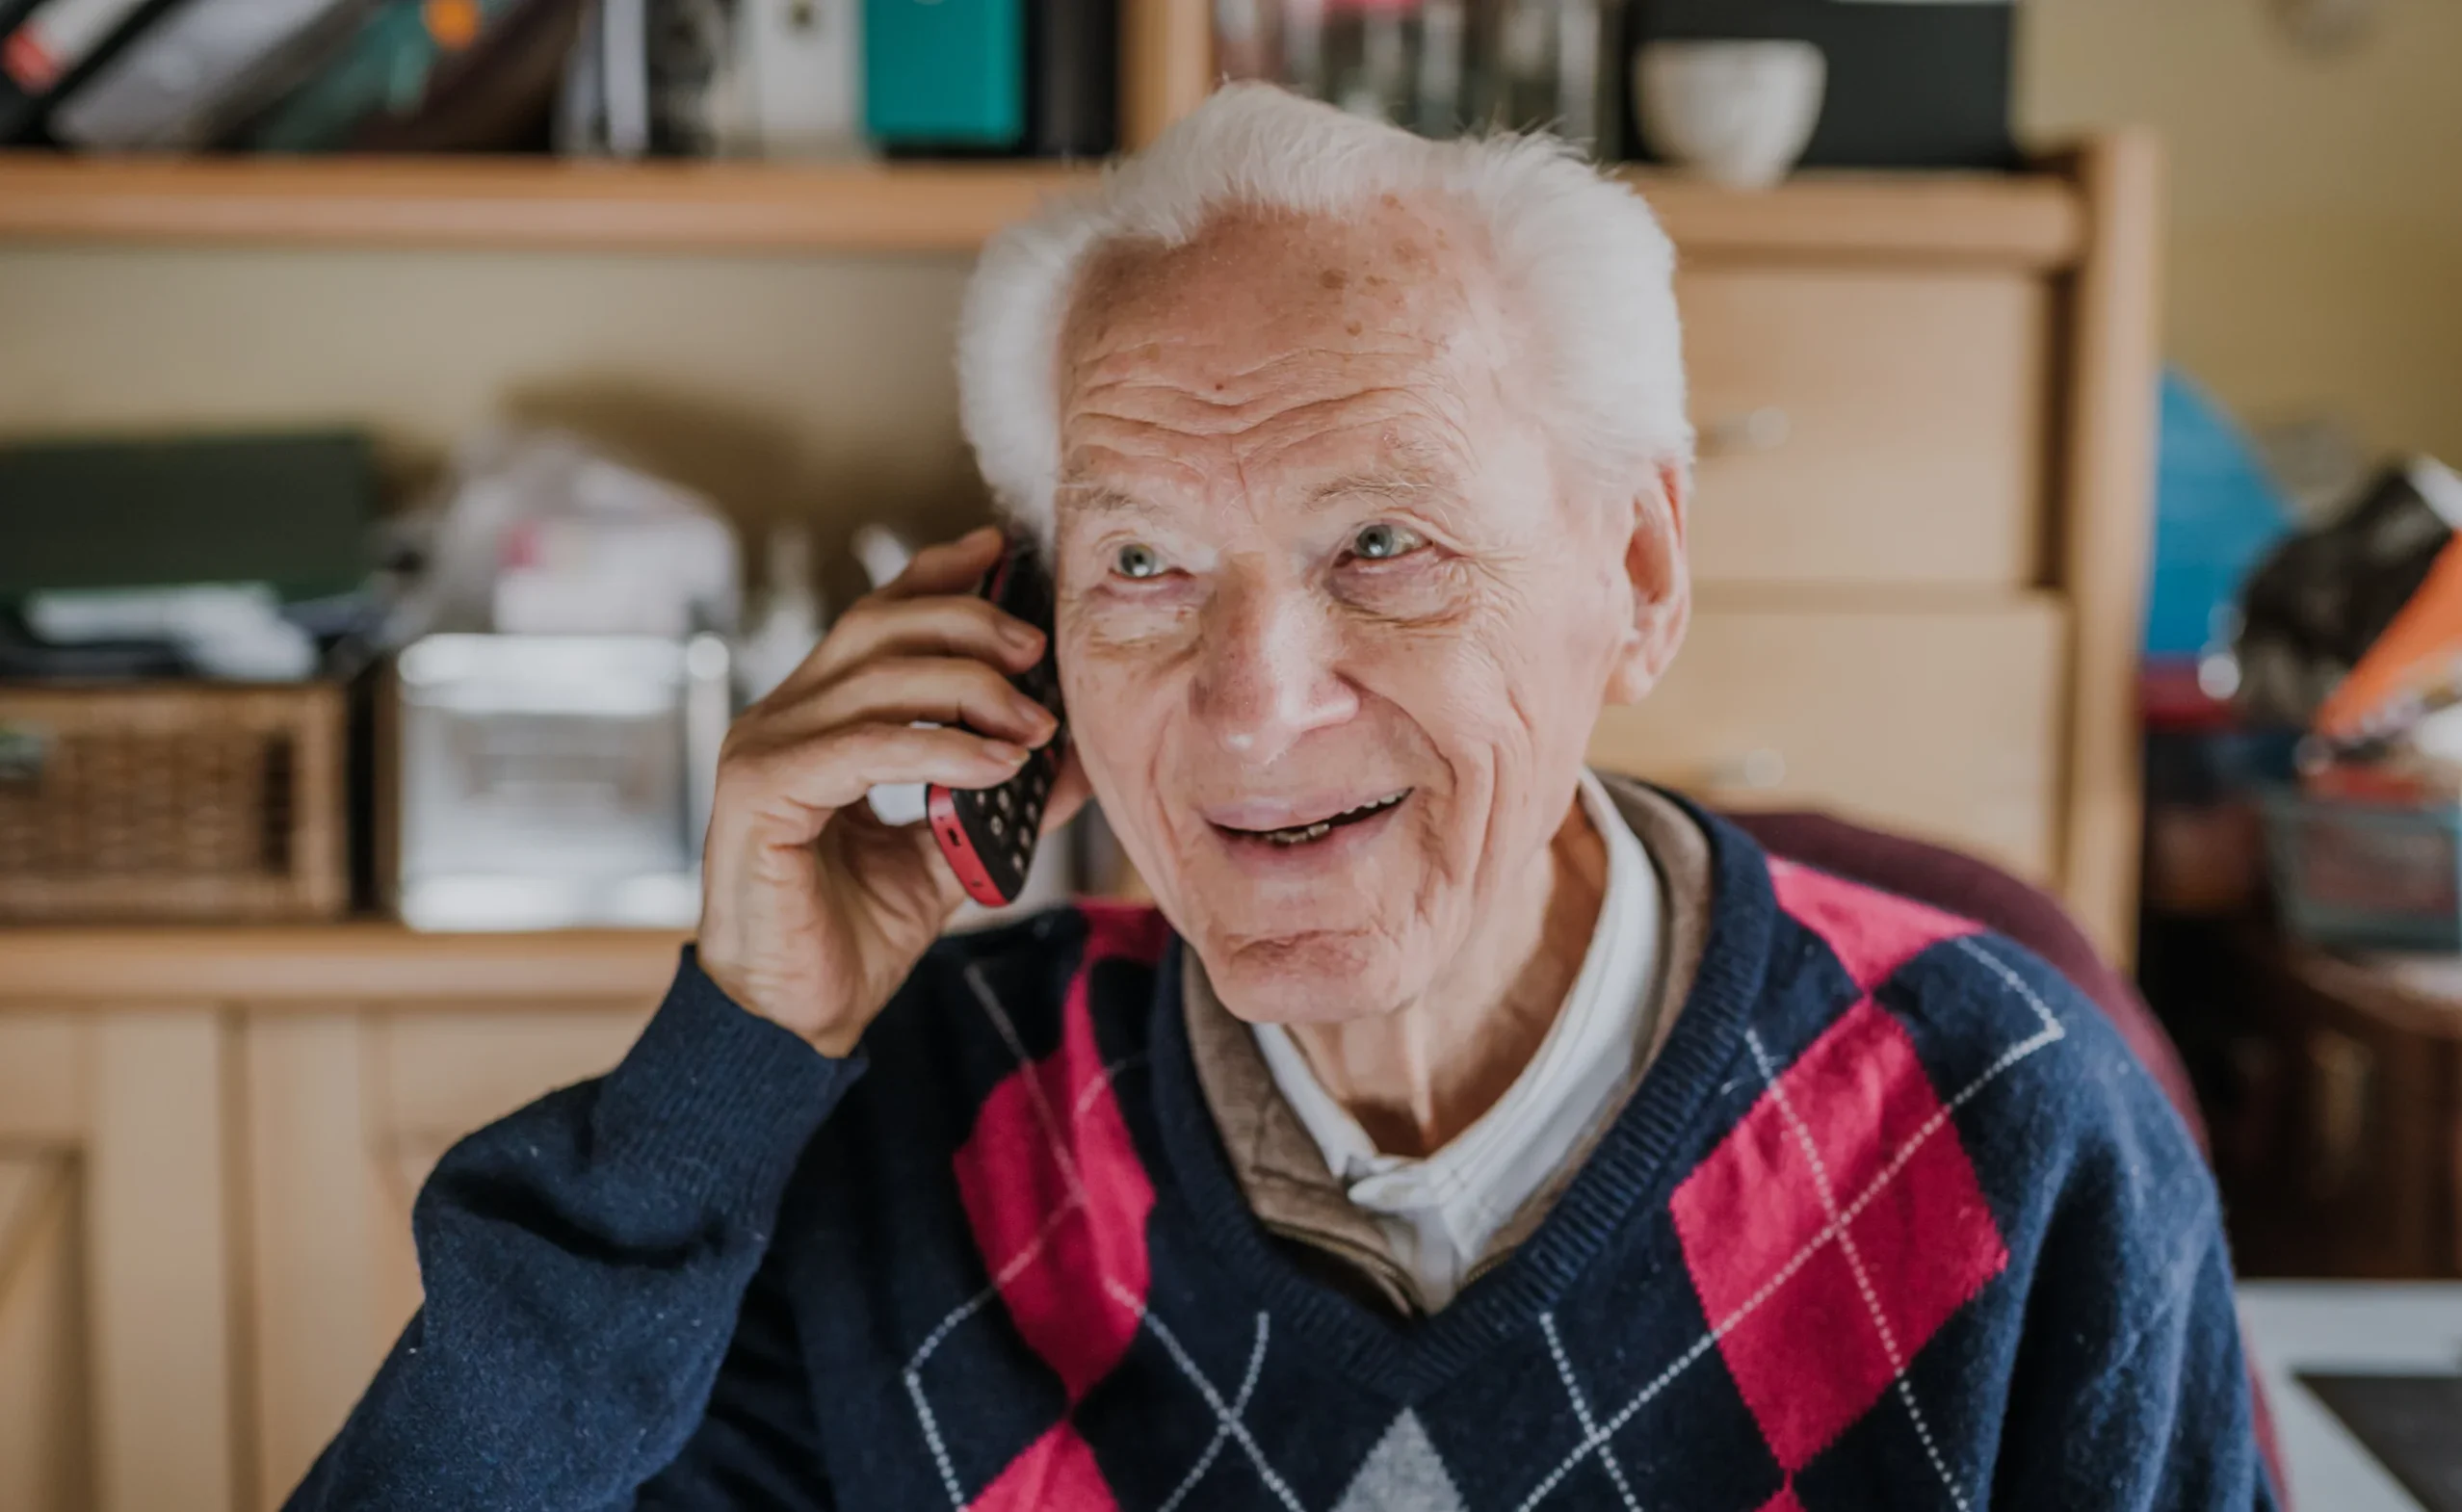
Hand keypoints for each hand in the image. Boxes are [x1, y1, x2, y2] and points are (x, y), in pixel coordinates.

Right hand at [696, 527, 1085, 1054]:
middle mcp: (782, 720)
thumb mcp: (945, 856)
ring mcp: (764, 752)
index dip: (934, 575)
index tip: (1001, 553)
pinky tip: (996, 765)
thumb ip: (996, 802)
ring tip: (1035, 724)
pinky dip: (940, 748)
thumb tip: (1072, 760)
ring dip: (970, 691)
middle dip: (968, 623)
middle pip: (879, 628)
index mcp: (816, 720)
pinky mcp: (763, 796)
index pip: (875, 618)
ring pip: (876, 678)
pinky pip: (863, 747)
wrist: (794, 1018)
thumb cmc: (850, 935)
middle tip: (1039, 650)